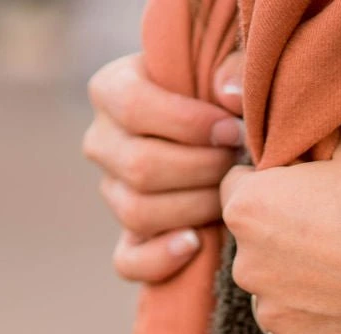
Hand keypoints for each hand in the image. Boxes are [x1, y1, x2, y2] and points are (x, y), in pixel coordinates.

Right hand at [83, 51, 245, 282]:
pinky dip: (162, 259)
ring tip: (228, 197)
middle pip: (139, 167)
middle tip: (237, 165)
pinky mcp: (130, 237)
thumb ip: (231, 66)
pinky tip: (196, 244)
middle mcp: (102, 143)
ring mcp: (113, 193)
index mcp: (112, 90)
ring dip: (193, 208)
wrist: (221, 135)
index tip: (232, 131)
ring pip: (137, 212)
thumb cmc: (219, 93)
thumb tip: (231, 95)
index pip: (133, 108)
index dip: (187, 124)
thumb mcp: (222, 65)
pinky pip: (129, 262)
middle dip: (199, 170)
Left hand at [219, 113, 340, 333]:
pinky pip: (301, 333)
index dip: (272, 183)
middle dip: (284, 237)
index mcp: (249, 208)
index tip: (304, 187)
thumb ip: (324, 124)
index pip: (237, 186)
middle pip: (256, 245)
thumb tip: (316, 109)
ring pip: (277, 293)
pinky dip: (320, 324)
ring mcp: (273, 316)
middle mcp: (247, 266)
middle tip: (334, 233)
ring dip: (300, 285)